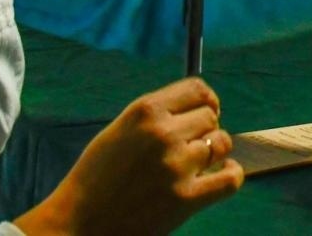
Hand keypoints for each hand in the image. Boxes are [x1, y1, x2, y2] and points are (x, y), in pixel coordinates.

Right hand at [16, 78, 241, 235]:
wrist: (79, 223)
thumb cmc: (96, 178)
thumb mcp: (120, 131)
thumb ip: (156, 117)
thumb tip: (200, 108)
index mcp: (145, 110)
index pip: (197, 89)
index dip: (207, 100)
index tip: (207, 111)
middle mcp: (163, 132)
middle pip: (210, 117)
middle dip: (205, 130)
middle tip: (190, 148)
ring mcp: (177, 165)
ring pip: (221, 143)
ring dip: (215, 153)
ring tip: (199, 165)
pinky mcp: (186, 198)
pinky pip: (231, 178)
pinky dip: (231, 175)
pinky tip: (222, 175)